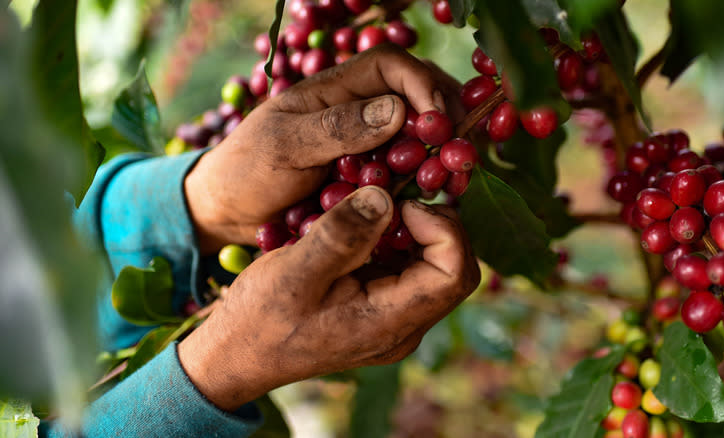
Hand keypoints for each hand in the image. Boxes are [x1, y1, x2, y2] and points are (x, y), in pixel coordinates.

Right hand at [178, 186, 479, 410]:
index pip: (455, 274)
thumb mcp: (294, 272)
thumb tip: (384, 197)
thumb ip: (341, 235)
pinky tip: (364, 225)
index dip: (444, 229)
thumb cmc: (261, 320)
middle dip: (435, 225)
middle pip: (452, 268)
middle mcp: (403, 327)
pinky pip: (407, 271)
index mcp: (390, 322)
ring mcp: (394, 321)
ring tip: (377, 207)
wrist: (237, 355)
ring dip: (415, 231)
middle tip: (395, 198)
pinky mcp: (380, 310)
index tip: (403, 204)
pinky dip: (396, 241)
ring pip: (433, 267)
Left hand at [185, 44, 462, 253]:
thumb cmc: (245, 172)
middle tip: (464, 153)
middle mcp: (357, 114)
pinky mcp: (369, 180)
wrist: (226, 215)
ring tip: (456, 179)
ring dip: (442, 154)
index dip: (423, 86)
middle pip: (417, 98)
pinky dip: (427, 182)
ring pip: (419, 138)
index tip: (439, 124)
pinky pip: (407, 174)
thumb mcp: (283, 146)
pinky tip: (438, 198)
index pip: (391, 67)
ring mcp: (365, 148)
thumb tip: (398, 110)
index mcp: (334, 91)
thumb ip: (337, 128)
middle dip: (446, 119)